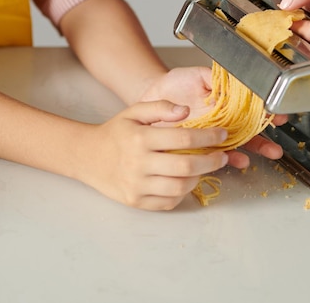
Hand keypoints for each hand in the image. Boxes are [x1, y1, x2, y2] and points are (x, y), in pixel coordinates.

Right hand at [77, 100, 228, 210]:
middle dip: (212, 161)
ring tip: (203, 168)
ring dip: (198, 177)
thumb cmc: (116, 132)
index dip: (209, 137)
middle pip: (187, 166)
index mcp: (140, 138)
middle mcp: (138, 163)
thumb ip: (161, 107)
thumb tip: (186, 110)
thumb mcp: (134, 112)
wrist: (88, 157)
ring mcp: (137, 185)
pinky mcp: (136, 201)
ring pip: (180, 187)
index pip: (184, 138)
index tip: (222, 135)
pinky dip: (182, 192)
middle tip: (222, 156)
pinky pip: (169, 201)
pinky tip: (184, 180)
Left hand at [140, 66, 284, 168]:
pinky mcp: (197, 147)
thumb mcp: (196, 75)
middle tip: (275, 148)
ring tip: (259, 158)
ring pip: (236, 146)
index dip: (266, 113)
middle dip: (264, 141)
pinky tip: (236, 161)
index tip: (278, 116)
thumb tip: (235, 81)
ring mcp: (211, 136)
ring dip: (250, 153)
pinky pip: (215, 155)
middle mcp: (222, 121)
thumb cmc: (174, 85)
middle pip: (248, 132)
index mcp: (225, 103)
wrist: (151, 98)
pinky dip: (228, 159)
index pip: (251, 109)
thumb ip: (215, 78)